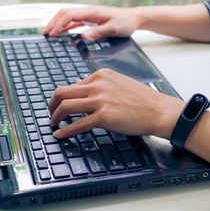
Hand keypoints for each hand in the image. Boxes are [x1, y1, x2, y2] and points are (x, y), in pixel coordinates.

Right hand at [44, 5, 142, 39]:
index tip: (51, 34)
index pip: (69, 15)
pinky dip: (66, 26)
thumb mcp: (113, 29)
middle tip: (46, 34)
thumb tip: (83, 37)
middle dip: (54, 22)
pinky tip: (62, 32)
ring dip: (58, 23)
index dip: (58, 24)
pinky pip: (75, 21)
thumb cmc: (125, 23)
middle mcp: (88, 11)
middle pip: (65, 13)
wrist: (135, 18)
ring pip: (68, 16)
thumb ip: (98, 33)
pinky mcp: (91, 19)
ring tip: (50, 33)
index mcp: (91, 12)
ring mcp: (89, 14)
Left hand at [48, 69, 183, 138]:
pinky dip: (65, 131)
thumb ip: (101, 86)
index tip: (60, 105)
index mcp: (101, 75)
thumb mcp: (119, 83)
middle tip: (51, 113)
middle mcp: (98, 85)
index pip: (74, 84)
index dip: (64, 96)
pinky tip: (60, 135)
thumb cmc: (143, 100)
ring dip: (55, 116)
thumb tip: (82, 91)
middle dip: (52, 104)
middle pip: (62, 92)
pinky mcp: (104, 117)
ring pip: (66, 106)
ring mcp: (100, 100)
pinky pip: (77, 124)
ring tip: (53, 124)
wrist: (159, 111)